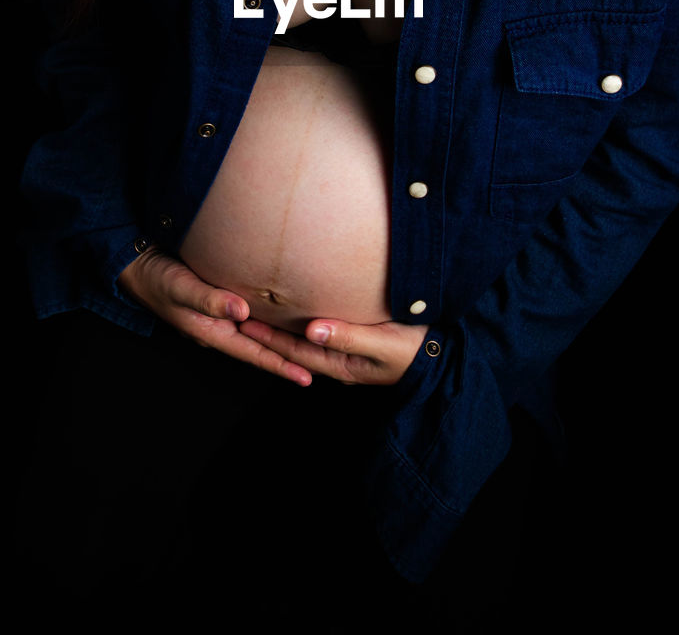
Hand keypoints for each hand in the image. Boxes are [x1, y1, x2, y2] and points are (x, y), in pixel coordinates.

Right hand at [118, 247, 312, 385]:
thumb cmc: (158, 277)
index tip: (307, 377)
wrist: (139, 265)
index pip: (254, 353)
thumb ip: (209, 299)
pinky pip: (252, 317)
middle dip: (289, 359)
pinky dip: (270, 322)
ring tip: (309, 348)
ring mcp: (221, 317)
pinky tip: (283, 318)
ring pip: (258, 334)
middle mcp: (220, 328)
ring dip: (282, 342)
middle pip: (261, 348)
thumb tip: (242, 312)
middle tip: (320, 366)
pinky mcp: (221, 301)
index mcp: (212, 332)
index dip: (281, 366)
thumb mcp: (181, 287)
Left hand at [239, 316, 428, 384]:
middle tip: (237, 315)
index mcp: (342, 365)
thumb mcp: (385, 343)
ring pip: (304, 340)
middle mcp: (338, 361)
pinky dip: (300, 323)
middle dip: (266, 334)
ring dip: (279, 328)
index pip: (296, 351)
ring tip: (254, 312)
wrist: (442, 354)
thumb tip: (312, 329)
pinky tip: (291, 312)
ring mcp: (344, 352)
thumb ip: (350, 336)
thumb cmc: (415, 348)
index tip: (245, 322)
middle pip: (294, 347)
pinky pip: (319, 332)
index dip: (269, 338)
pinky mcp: (353, 339)